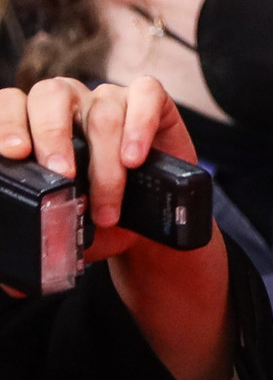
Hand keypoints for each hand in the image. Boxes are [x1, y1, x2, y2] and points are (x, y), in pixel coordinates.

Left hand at [0, 78, 236, 379]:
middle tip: (63, 176)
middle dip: (54, 136)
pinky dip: (140, 126)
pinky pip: (146, 95)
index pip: (10, 105)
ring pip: (102, 111)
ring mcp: (110, 98)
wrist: (149, 225)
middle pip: (52, 97)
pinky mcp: (152, 101)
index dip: (8, 122)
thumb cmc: (99, 217)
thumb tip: (11, 283)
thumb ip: (39, 241)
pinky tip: (134, 157)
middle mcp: (69, 104)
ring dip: (105, 161)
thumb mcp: (65, 229)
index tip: (14, 153)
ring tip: (109, 204)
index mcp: (34, 124)